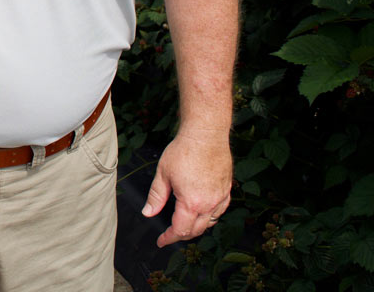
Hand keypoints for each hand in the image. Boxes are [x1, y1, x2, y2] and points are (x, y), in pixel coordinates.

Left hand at [142, 131, 232, 246]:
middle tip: (169, 234)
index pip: (180, 230)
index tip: (161, 241)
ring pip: (210, 223)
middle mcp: (209, 204)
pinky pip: (219, 211)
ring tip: (185, 225)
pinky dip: (210, 217)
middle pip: (196, 230)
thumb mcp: (163, 174)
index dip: (168, 238)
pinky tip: (203, 212)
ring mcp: (220, 198)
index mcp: (192, 202)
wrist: (205, 135)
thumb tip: (148, 212)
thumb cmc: (184, 150)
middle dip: (181, 235)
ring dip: (197, 228)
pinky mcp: (226, 190)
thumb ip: (156, 197)